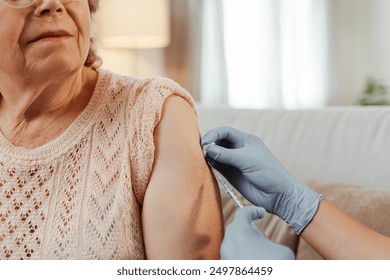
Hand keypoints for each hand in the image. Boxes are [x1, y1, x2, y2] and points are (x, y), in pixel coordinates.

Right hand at [201, 126, 322, 233]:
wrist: (278, 194)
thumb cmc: (268, 172)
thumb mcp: (247, 160)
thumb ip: (226, 154)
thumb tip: (207, 149)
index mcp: (245, 140)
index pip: (225, 131)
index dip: (213, 134)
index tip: (204, 142)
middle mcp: (238, 149)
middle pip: (218, 141)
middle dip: (208, 143)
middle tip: (200, 151)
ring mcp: (234, 162)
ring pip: (216, 154)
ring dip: (207, 154)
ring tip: (200, 158)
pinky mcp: (231, 174)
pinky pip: (217, 166)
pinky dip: (210, 165)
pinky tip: (205, 166)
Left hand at [221, 206, 294, 259]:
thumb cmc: (275, 266)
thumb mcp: (282, 251)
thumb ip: (269, 241)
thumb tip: (264, 245)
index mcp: (240, 232)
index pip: (243, 212)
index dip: (254, 210)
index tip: (262, 214)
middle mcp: (229, 243)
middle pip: (235, 226)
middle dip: (246, 225)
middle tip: (258, 227)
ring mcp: (225, 257)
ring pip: (232, 242)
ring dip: (243, 241)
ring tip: (257, 246)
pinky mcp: (226, 268)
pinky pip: (231, 255)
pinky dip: (240, 254)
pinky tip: (253, 258)